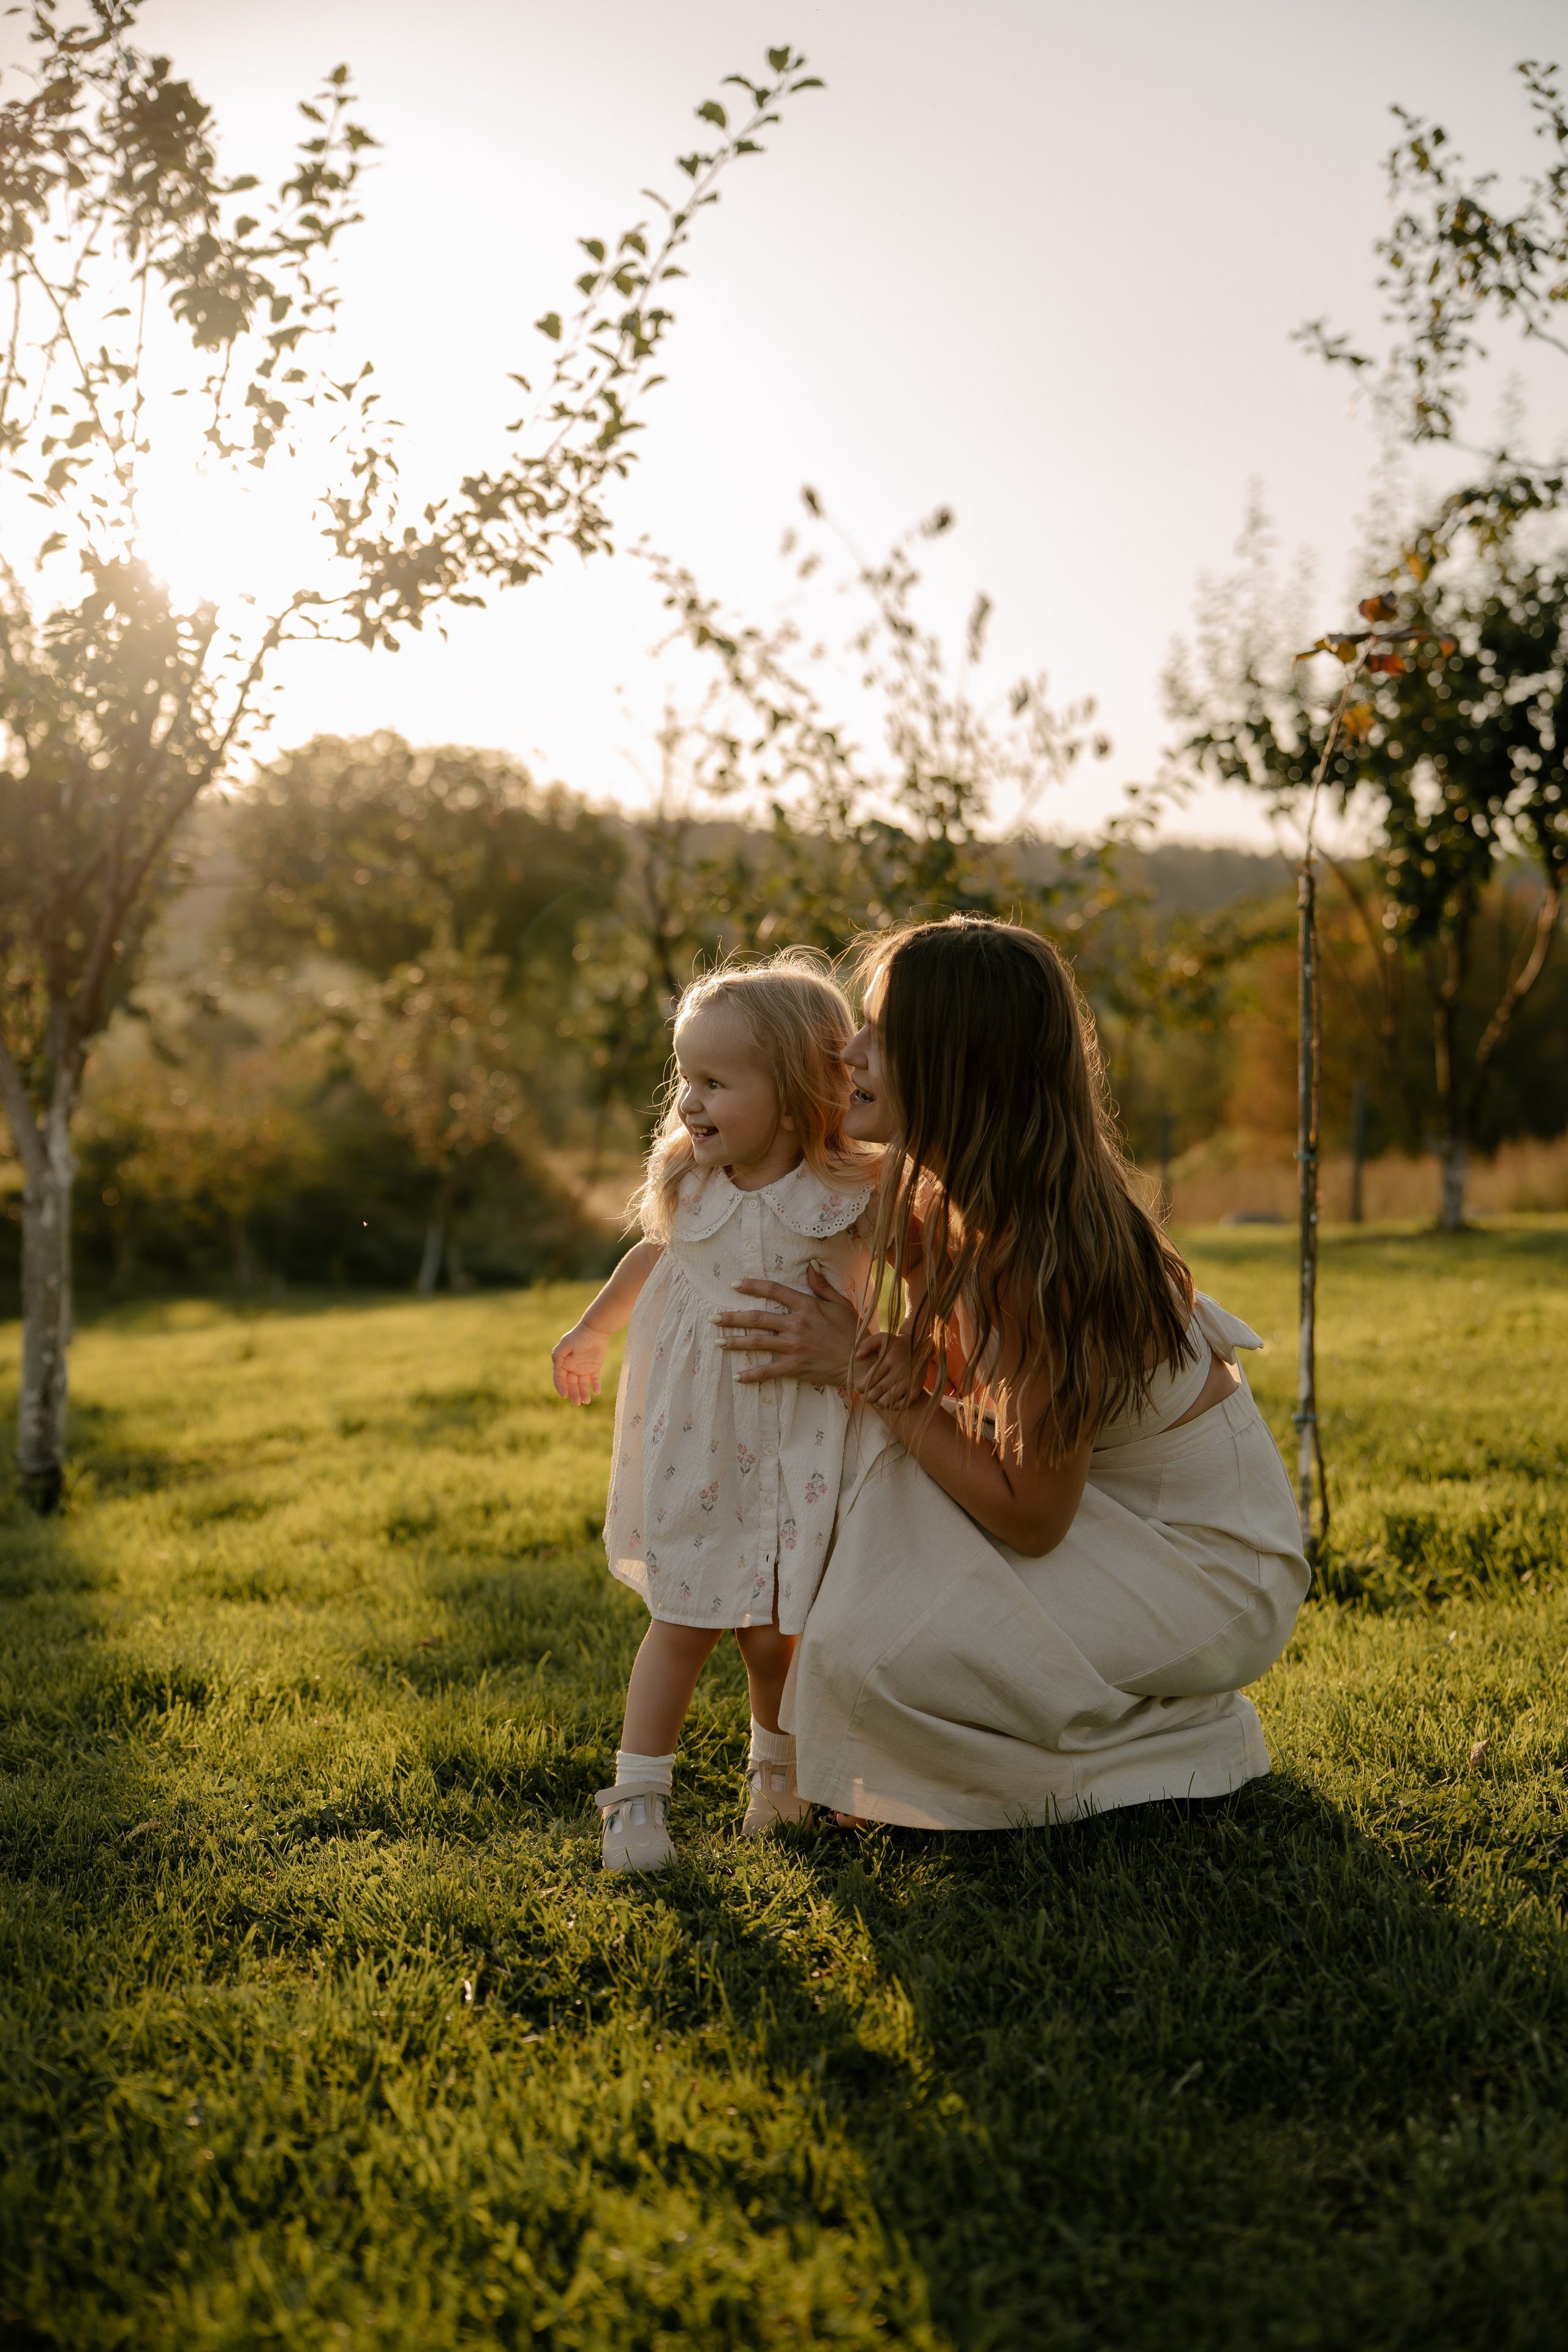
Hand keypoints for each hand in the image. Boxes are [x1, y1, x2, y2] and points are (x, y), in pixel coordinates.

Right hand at [552, 1320, 609, 1404]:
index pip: (559, 1379)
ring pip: (582, 1384)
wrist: (595, 1330)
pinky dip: (595, 1386)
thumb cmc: (579, 1336)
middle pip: (571, 1384)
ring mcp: (583, 1368)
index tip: (565, 1395)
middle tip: (577, 1402)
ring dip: (584, 1393)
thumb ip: (558, 1355)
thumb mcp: (566, 1344)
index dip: (561, 1387)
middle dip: (573, 1394)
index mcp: (563, 1363)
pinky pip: (594, 1379)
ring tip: (587, 1401)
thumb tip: (555, 1368)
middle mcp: (572, 1367)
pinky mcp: (594, 1367)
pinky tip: (596, 1392)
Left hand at [712, 1262, 864, 1386]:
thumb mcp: (841, 1304)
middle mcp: (797, 1324)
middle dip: (732, 1318)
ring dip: (735, 1342)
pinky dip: (751, 1374)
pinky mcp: (796, 1366)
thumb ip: (822, 1286)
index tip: (735, 1285)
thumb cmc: (853, 1333)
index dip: (752, 1286)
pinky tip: (737, 1376)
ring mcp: (794, 1346)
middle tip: (713, 1318)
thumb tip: (810, 1265)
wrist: (862, 1363)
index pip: (773, 1290)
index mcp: (807, 1306)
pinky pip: (768, 1370)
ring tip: (718, 1342)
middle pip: (757, 1318)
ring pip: (757, 1342)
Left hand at [853, 1328, 926, 1415]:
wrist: (920, 1345)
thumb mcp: (882, 1338)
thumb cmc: (896, 1343)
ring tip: (874, 1402)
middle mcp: (900, 1370)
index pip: (871, 1377)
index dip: (861, 1386)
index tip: (856, 1388)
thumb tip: (857, 1356)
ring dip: (879, 1403)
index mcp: (890, 1358)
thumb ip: (867, 1344)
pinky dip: (894, 1406)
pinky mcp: (917, 1386)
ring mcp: (910, 1380)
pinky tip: (888, 1404)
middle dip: (868, 1397)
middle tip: (863, 1397)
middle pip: (879, 1389)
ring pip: (890, 1398)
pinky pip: (905, 1402)